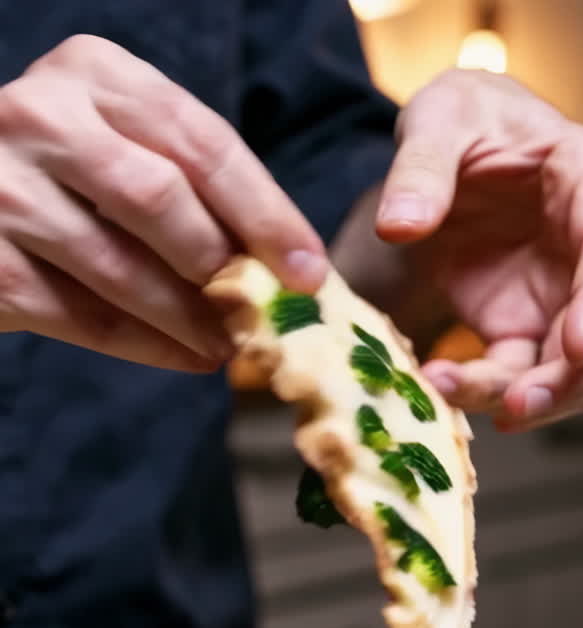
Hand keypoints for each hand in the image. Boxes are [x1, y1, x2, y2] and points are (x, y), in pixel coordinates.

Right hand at [0, 36, 325, 369]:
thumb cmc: (58, 179)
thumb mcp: (117, 145)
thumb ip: (183, 182)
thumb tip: (280, 262)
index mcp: (92, 73)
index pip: (201, 141)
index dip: (265, 212)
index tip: (310, 271)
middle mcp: (43, 116)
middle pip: (162, 199)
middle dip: (225, 268)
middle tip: (265, 314)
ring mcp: (5, 188)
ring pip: (124, 266)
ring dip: (191, 319)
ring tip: (229, 346)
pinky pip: (85, 316)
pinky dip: (146, 346)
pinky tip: (183, 358)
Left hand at [376, 70, 582, 429]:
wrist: (443, 156)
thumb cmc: (461, 122)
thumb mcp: (437, 119)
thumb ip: (420, 167)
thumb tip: (399, 226)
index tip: (575, 347)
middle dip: (578, 378)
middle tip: (518, 404)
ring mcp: (563, 296)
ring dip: (539, 400)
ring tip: (467, 400)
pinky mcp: (525, 328)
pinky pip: (524, 376)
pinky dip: (491, 392)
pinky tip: (445, 387)